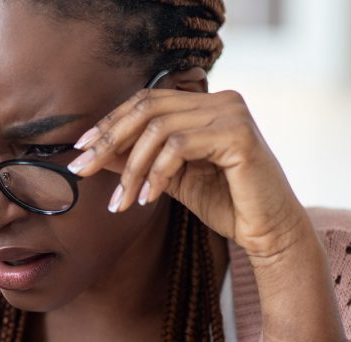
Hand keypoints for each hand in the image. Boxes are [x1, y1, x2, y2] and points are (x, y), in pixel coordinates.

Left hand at [68, 88, 346, 341]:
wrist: (269, 233)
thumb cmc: (227, 205)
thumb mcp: (171, 178)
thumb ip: (140, 159)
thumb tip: (96, 150)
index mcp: (206, 104)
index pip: (146, 101)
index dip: (109, 122)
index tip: (81, 150)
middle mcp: (221, 100)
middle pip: (147, 108)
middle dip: (109, 140)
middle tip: (83, 170)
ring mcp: (232, 113)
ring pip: (158, 129)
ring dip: (132, 168)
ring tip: (122, 202)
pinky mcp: (239, 135)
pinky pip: (179, 146)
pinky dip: (156, 173)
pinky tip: (147, 199)